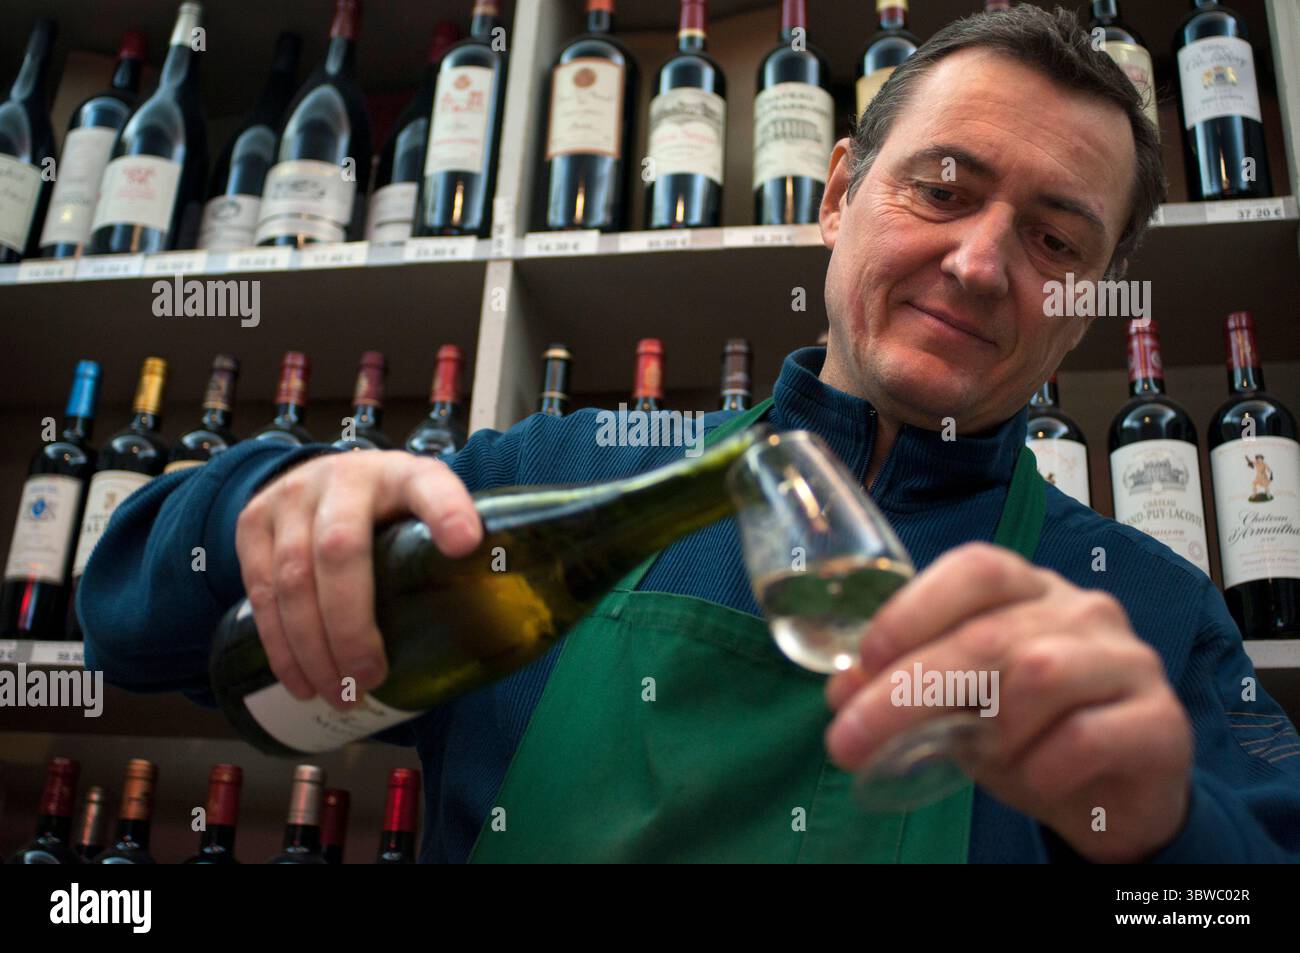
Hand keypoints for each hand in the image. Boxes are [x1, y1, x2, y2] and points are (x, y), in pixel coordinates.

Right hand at [235, 450, 482, 709]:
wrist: (320, 475)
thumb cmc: (387, 510)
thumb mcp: (423, 516)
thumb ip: (447, 556)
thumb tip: (488, 634)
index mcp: (404, 476)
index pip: (429, 486)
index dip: (446, 512)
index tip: (465, 544)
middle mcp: (345, 478)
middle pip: (341, 549)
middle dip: (353, 625)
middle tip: (371, 678)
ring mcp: (292, 497)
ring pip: (293, 577)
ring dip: (314, 648)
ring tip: (339, 694)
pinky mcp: (253, 522)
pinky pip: (259, 591)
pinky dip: (280, 645)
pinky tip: (301, 682)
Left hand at [824, 542, 1193, 862]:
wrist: (1118, 798)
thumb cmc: (1031, 735)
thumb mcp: (959, 710)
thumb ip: (907, 688)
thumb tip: (840, 690)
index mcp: (1029, 591)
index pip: (976, 569)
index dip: (914, 608)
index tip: (863, 661)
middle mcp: (1082, 611)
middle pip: (988, 634)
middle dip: (907, 690)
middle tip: (848, 740)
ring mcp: (1128, 660)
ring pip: (1038, 675)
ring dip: (990, 732)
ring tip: (984, 763)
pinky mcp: (1162, 720)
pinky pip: (1086, 736)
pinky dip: (1042, 767)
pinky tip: (1033, 781)